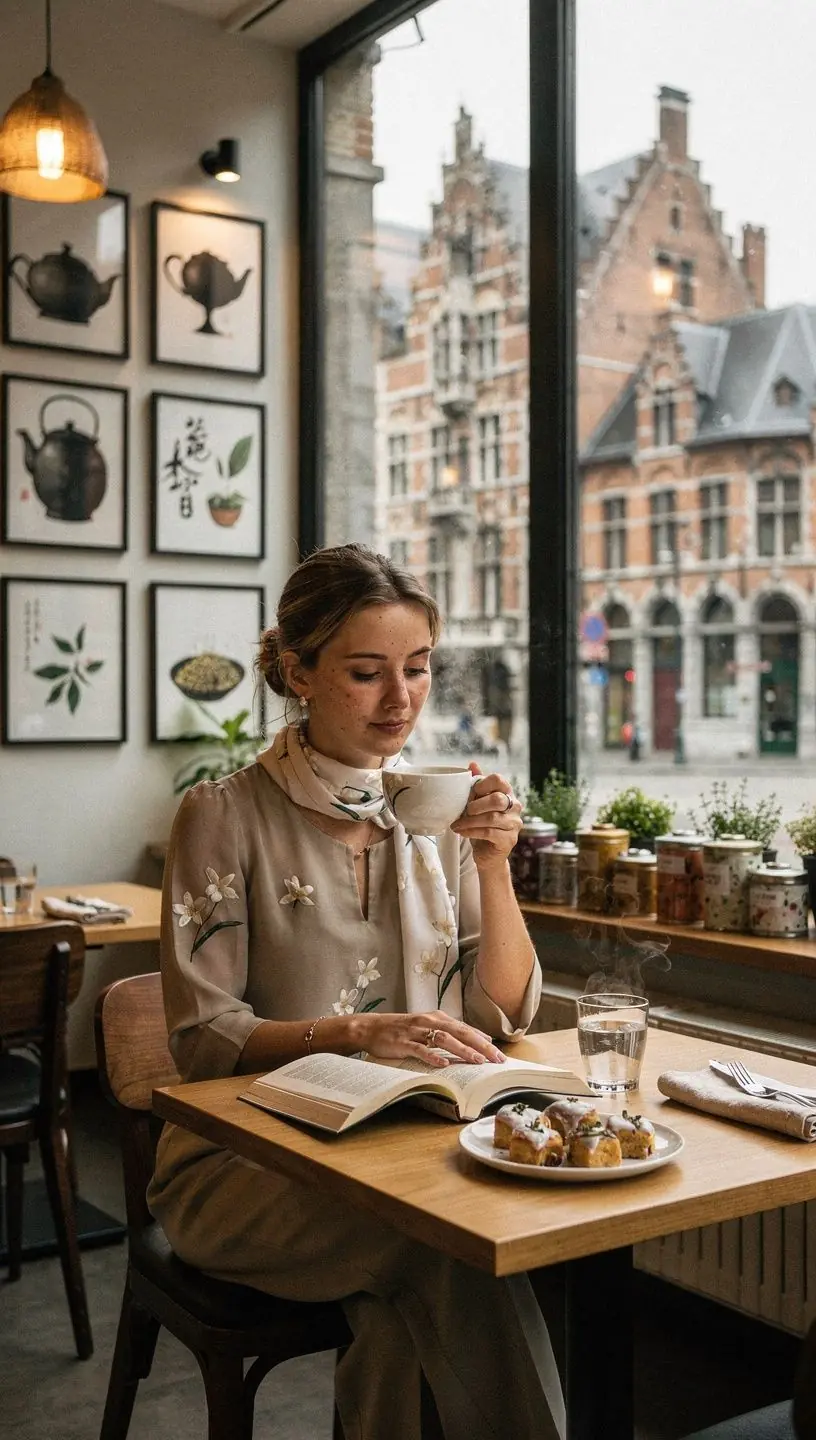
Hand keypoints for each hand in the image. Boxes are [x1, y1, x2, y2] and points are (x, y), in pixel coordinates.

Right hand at [351, 1009, 505, 1067]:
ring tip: (477, 1060)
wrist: (371, 1028)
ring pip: (444, 1040)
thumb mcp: (427, 1026)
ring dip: (462, 1050)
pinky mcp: (403, 1042)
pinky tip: (443, 1064)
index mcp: (438, 1017)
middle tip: (496, 1059)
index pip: (466, 1029)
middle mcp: (429, 1021)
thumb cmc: (402, 1029)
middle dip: (480, 1045)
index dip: (483, 1040)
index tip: (499, 1053)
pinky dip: (432, 1056)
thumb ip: (449, 1032)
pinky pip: (420, 1049)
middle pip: (460, 1032)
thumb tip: (477, 1040)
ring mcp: (416, 1032)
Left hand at [450, 764, 521, 870]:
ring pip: (492, 818)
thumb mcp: (478, 803)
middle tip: (464, 810)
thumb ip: (477, 784)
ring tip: (457, 824)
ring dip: (470, 821)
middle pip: (498, 799)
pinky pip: (489, 833)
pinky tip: (462, 832)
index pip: (499, 780)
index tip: (471, 792)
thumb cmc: (482, 825)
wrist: (488, 853)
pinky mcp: (509, 840)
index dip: (483, 784)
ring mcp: (514, 824)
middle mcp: (514, 807)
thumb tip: (472, 764)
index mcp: (507, 793)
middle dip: (477, 804)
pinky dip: (472, 831)